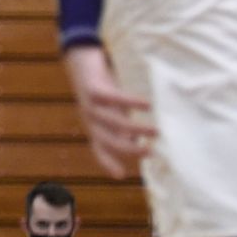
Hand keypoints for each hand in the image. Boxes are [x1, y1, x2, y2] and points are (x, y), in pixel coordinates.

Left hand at [63, 45, 154, 178]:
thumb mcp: (113, 111)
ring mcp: (89, 105)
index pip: (99, 149)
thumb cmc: (102, 89)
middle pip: (107, 140)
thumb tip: (137, 141)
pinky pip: (112, 98)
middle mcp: (89, 120)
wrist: (80, 60)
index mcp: (94, 127)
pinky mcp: (92, 88)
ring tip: (156, 130)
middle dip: (128, 148)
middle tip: (151, 151)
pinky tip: (147, 104)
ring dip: (135, 127)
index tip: (120, 176)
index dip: (108, 163)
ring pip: (113, 122)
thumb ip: (122, 128)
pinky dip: (130, 102)